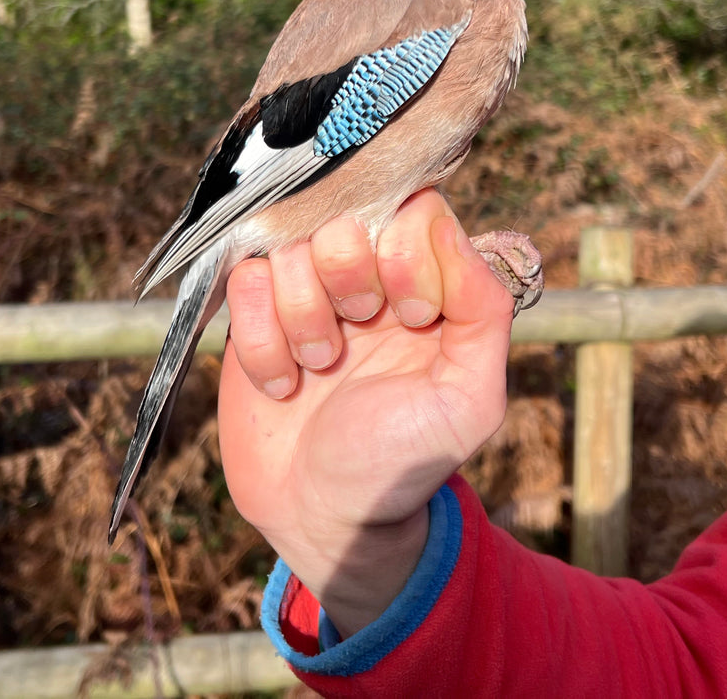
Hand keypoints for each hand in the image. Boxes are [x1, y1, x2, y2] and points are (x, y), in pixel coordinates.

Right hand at [218, 189, 514, 636]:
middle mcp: (368, 278)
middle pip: (343, 217)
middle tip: (356, 336)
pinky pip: (243, 281)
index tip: (410, 316)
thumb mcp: (470, 400)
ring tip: (318, 369)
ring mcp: (307, 293)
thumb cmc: (404, 462)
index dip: (405, 253)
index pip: (414, 208)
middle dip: (346, 279)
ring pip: (288, 249)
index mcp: (427, 286)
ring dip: (301, 317)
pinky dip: (260, 339)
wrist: (326, 517)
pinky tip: (281, 381)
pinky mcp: (255, 315)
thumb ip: (483, 309)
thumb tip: (446, 227)